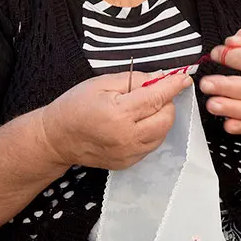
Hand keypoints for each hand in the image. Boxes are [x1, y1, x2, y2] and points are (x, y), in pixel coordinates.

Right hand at [39, 71, 191, 169]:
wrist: (57, 138)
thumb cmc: (75, 106)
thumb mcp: (101, 83)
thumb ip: (134, 80)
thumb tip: (160, 78)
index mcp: (118, 114)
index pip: (156, 98)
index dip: (173, 86)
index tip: (184, 78)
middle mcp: (126, 137)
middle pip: (166, 118)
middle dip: (165, 102)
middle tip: (152, 93)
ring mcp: (128, 153)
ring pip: (163, 132)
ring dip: (160, 117)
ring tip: (140, 109)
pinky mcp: (128, 163)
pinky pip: (152, 144)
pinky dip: (152, 131)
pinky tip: (135, 123)